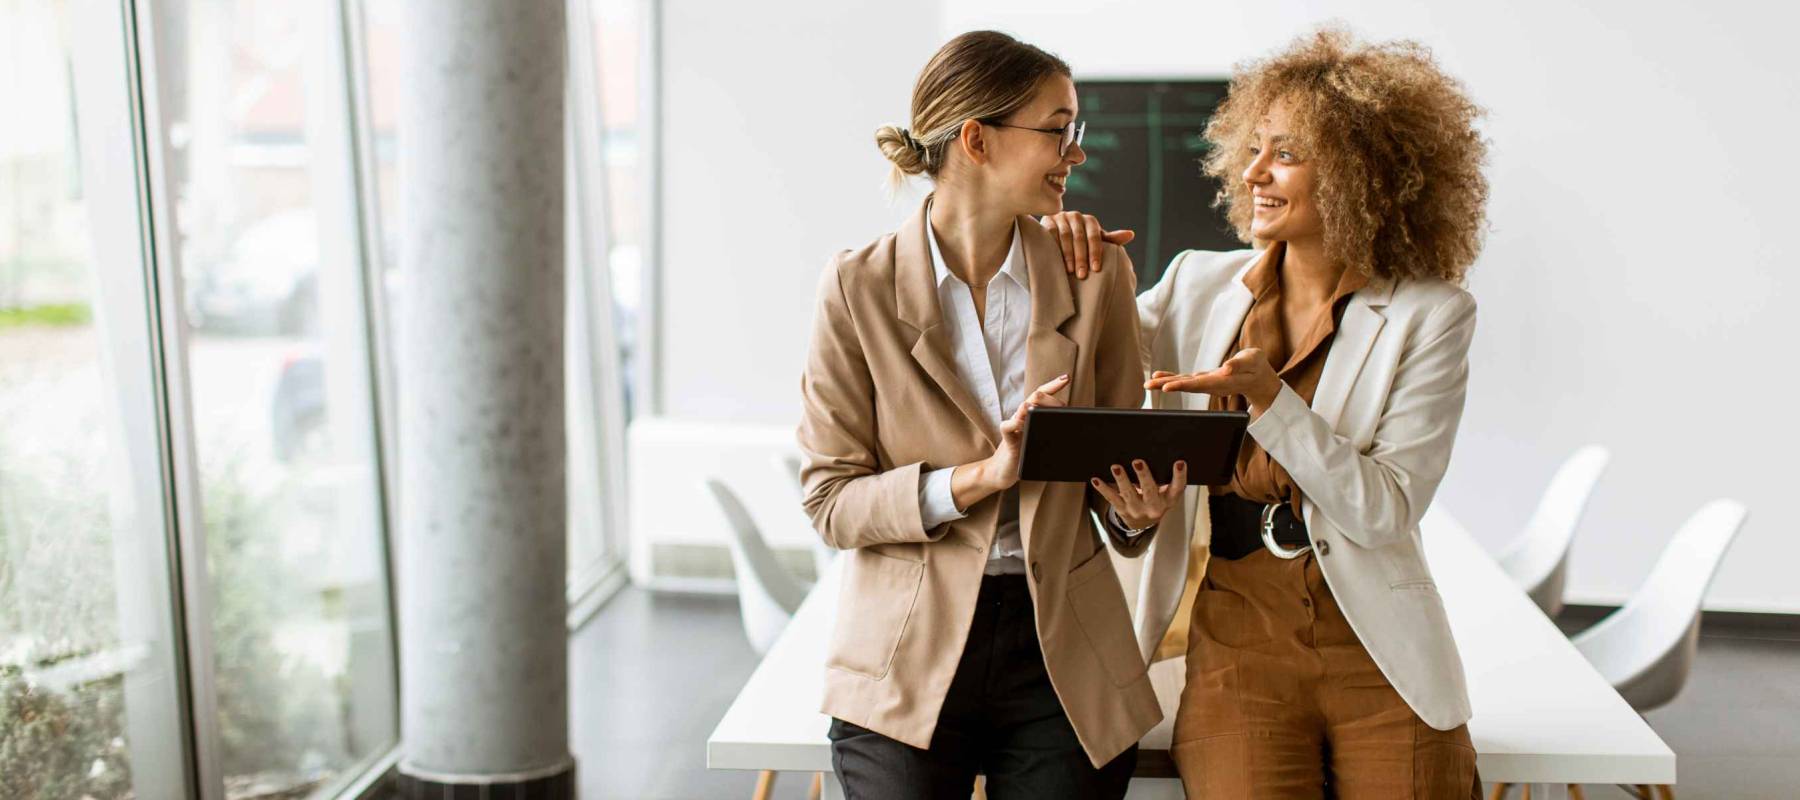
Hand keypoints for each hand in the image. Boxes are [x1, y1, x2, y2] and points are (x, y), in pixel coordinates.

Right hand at [978, 374, 1070, 492]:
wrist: (1002, 472)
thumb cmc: (1024, 455)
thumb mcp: (1039, 440)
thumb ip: (1050, 430)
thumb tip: (1071, 424)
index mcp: (1030, 416)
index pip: (1042, 395)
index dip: (1053, 385)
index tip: (1066, 377)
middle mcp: (1021, 418)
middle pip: (1035, 398)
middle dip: (1050, 398)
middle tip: (1062, 406)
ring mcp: (1014, 428)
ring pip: (1021, 409)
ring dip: (1031, 405)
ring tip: (1040, 404)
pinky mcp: (1008, 442)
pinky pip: (1007, 429)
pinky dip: (1013, 424)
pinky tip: (1019, 424)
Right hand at [1038, 211, 1134, 278]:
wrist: (1057, 237)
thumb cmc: (1081, 243)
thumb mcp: (1096, 242)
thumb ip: (1111, 240)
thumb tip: (1131, 234)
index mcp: (1090, 221)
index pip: (1095, 237)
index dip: (1095, 253)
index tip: (1096, 269)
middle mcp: (1076, 216)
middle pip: (1080, 237)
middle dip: (1081, 257)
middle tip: (1082, 275)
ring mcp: (1060, 217)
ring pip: (1066, 236)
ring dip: (1068, 254)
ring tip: (1070, 271)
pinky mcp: (1047, 221)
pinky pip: (1051, 233)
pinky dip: (1054, 246)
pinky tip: (1055, 259)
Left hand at [1091, 458, 1188, 529]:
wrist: (1143, 524)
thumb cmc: (1155, 499)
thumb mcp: (1165, 492)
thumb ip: (1163, 477)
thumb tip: (1153, 451)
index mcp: (1169, 499)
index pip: (1177, 487)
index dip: (1180, 476)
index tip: (1180, 462)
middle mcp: (1154, 507)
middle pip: (1150, 490)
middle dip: (1143, 475)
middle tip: (1138, 461)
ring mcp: (1137, 510)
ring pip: (1128, 494)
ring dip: (1121, 480)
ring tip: (1116, 467)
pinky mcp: (1122, 511)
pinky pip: (1112, 499)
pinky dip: (1103, 489)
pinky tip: (1096, 480)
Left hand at [1144, 348, 1282, 416]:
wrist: (1259, 379)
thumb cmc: (1257, 367)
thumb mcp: (1253, 361)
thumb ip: (1239, 364)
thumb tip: (1226, 368)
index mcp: (1223, 382)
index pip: (1199, 384)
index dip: (1183, 386)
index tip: (1167, 388)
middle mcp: (1212, 385)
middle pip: (1187, 386)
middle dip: (1167, 386)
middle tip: (1148, 385)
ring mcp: (1208, 384)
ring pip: (1184, 384)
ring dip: (1166, 384)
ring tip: (1149, 383)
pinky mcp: (1205, 380)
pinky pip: (1186, 380)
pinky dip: (1173, 379)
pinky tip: (1160, 377)